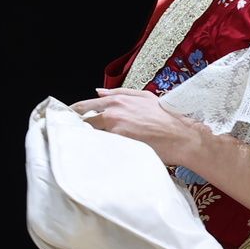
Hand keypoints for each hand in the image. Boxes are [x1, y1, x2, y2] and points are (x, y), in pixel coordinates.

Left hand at [69, 88, 202, 165]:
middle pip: (84, 121)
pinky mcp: (120, 142)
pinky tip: (96, 155)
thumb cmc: (167, 117)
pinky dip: (98, 149)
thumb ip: (120, 93)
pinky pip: (102, 146)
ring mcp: (115, 128)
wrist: (182, 136)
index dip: (74, 114)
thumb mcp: (145, 97)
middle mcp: (113, 112)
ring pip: (91, 134)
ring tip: (85, 149)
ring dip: (87, 140)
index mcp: (117, 100)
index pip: (85, 106)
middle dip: (77, 129)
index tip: (67, 120)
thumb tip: (97, 92)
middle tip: (72, 138)